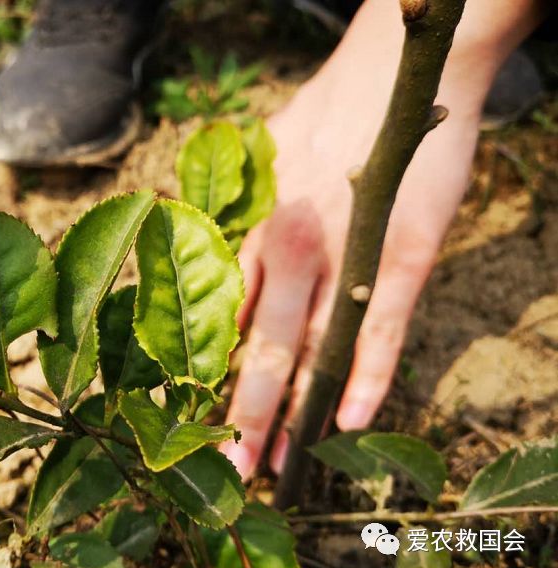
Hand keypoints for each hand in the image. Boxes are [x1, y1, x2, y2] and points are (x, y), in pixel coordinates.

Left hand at [218, 0, 543, 477]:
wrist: (395, 75)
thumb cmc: (323, 118)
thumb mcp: (259, 166)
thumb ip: (239, 217)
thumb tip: (207, 250)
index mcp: (254, 232)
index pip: (224, 320)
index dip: (210, 375)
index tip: (193, 418)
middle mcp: (289, 250)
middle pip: (260, 348)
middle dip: (241, 413)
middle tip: (227, 468)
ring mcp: (344, 256)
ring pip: (312, 350)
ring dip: (291, 413)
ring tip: (276, 465)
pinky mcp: (398, 258)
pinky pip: (377, 331)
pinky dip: (365, 380)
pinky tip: (350, 422)